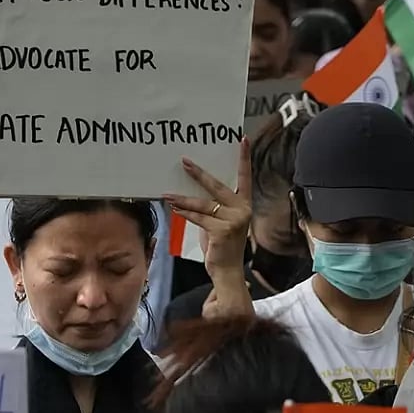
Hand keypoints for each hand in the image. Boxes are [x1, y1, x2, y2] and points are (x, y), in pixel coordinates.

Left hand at [163, 139, 253, 318]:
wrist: (228, 271)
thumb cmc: (222, 246)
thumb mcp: (221, 222)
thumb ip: (213, 206)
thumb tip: (190, 192)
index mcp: (244, 204)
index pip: (245, 177)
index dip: (244, 158)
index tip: (243, 140)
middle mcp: (242, 209)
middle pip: (218, 186)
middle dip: (199, 174)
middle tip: (184, 162)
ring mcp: (234, 220)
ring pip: (204, 204)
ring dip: (183, 199)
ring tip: (168, 195)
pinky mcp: (222, 231)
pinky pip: (199, 218)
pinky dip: (185, 213)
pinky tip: (174, 209)